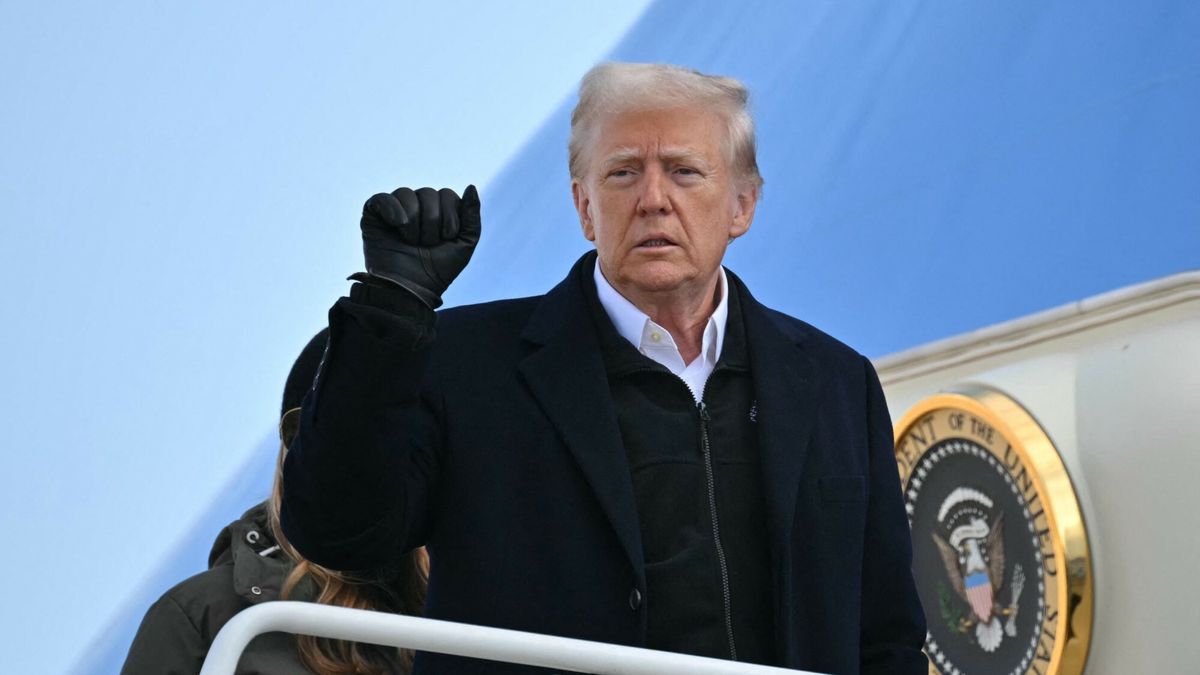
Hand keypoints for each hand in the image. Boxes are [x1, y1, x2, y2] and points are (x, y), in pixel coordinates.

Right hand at [353, 185, 480, 307]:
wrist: (411, 291)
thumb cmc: (438, 272)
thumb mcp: (465, 244)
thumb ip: (472, 216)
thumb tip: (471, 187)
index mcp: (437, 212)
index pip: (447, 194)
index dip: (450, 218)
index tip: (445, 240)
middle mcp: (416, 207)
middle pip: (428, 193)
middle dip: (432, 222)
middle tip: (426, 245)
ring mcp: (394, 211)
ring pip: (406, 193)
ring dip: (414, 222)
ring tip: (411, 242)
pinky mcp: (373, 216)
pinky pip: (383, 198)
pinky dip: (392, 209)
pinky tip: (398, 225)